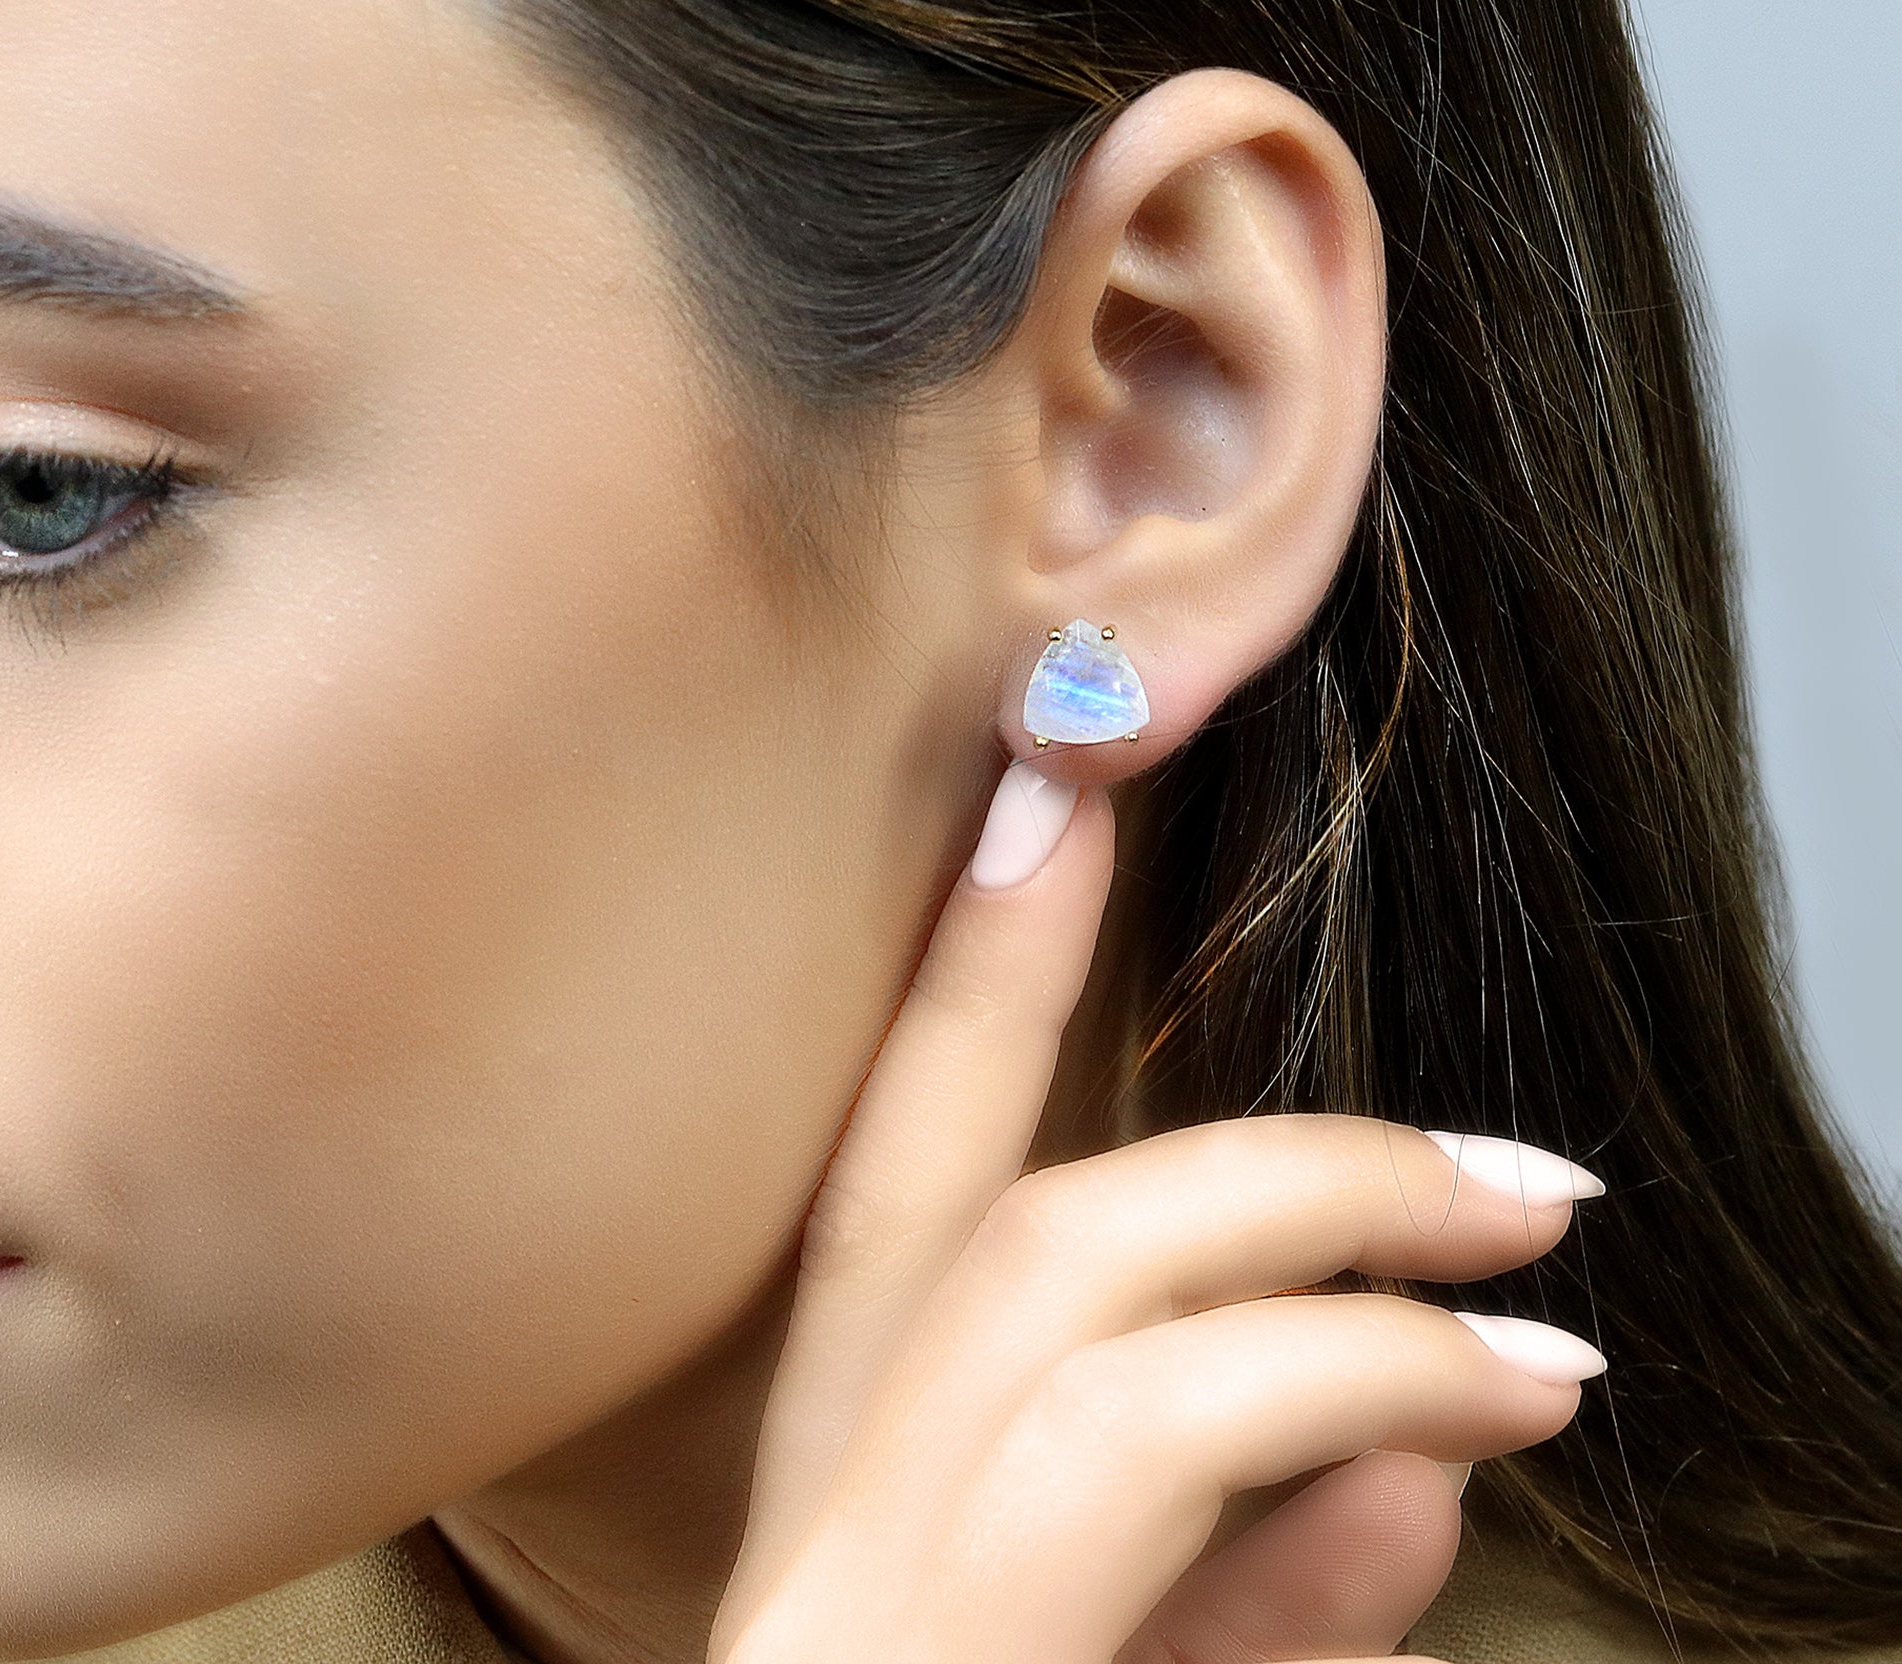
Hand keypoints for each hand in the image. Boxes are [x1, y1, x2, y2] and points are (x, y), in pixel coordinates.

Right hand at [712, 769, 1604, 1663]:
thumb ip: (1252, 1591)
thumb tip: (1409, 1481)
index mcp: (842, 1516)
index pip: (893, 1201)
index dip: (973, 981)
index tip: (1054, 778)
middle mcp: (822, 1550)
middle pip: (1014, 1243)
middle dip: (1286, 1172)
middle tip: (1511, 1178)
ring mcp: (868, 1623)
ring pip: (1109, 1365)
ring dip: (1354, 1325)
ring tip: (1534, 1362)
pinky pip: (1179, 1540)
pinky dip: (1342, 1516)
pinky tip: (1447, 1526)